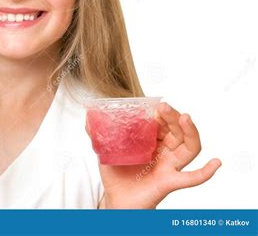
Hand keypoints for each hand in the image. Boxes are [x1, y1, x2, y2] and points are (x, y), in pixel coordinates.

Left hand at [86, 102, 221, 208]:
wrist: (116, 200)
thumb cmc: (116, 174)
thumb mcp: (105, 150)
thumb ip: (98, 134)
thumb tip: (88, 117)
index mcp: (152, 141)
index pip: (162, 123)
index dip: (161, 113)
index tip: (155, 105)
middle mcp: (165, 151)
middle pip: (177, 131)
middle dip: (173, 117)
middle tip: (165, 107)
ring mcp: (169, 166)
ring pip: (188, 147)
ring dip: (190, 132)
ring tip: (186, 118)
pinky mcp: (169, 181)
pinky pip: (191, 178)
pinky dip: (206, 172)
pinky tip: (216, 163)